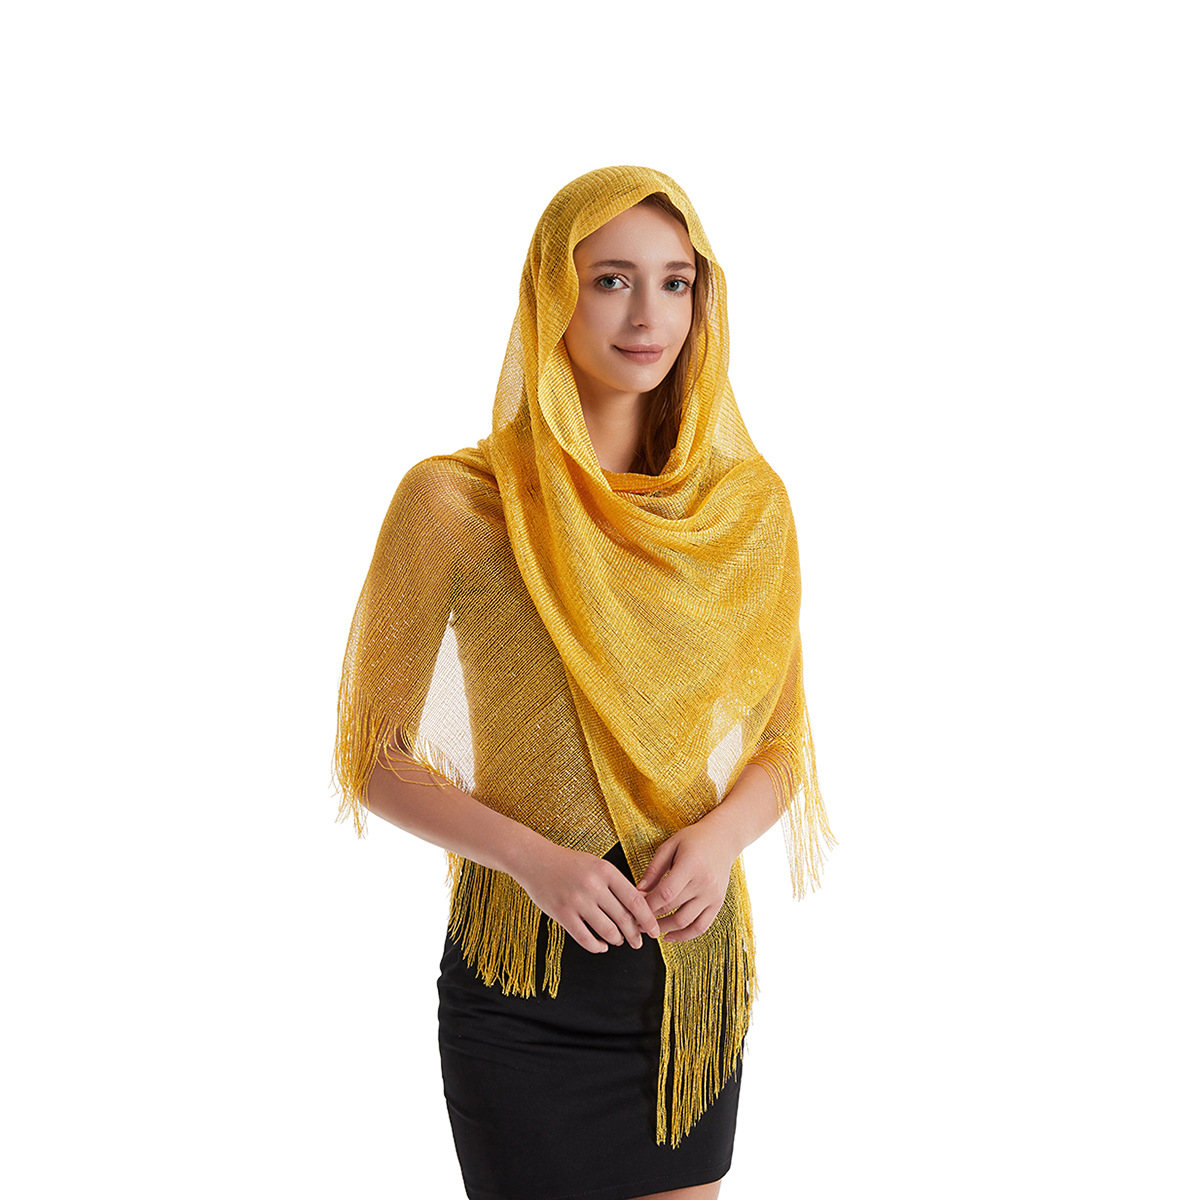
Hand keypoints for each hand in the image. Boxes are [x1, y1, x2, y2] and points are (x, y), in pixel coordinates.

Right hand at [514, 842, 661, 954]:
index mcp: (606, 871)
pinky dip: (597, 947)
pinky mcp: (562, 914)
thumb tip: (641, 908)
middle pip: (624, 918)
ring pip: (607, 931)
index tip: (655, 931)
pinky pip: (585, 939)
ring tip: (618, 940)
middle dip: (635, 935)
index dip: (648, 919)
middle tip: (638, 942)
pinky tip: (601, 946)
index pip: (635, 900)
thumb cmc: (570, 864)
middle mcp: (593, 885)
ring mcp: (577, 900)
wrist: (535, 860)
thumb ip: (617, 884)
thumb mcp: (597, 865)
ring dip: (617, 940)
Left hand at [636, 821, 738, 942]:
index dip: (647, 904)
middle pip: (672, 908)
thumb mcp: (670, 846)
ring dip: (664, 929)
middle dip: (650, 917)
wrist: (723, 839)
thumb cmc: (694, 839)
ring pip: (685, 922)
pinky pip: (701, 927)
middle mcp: (704, 882)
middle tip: (635, 920)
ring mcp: (712, 895)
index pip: (665, 893)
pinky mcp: (717, 904)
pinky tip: (669, 936)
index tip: (633, 907)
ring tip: (649, 928)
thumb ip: (654, 869)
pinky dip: (684, 935)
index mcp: (691, 865)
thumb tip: (638, 890)